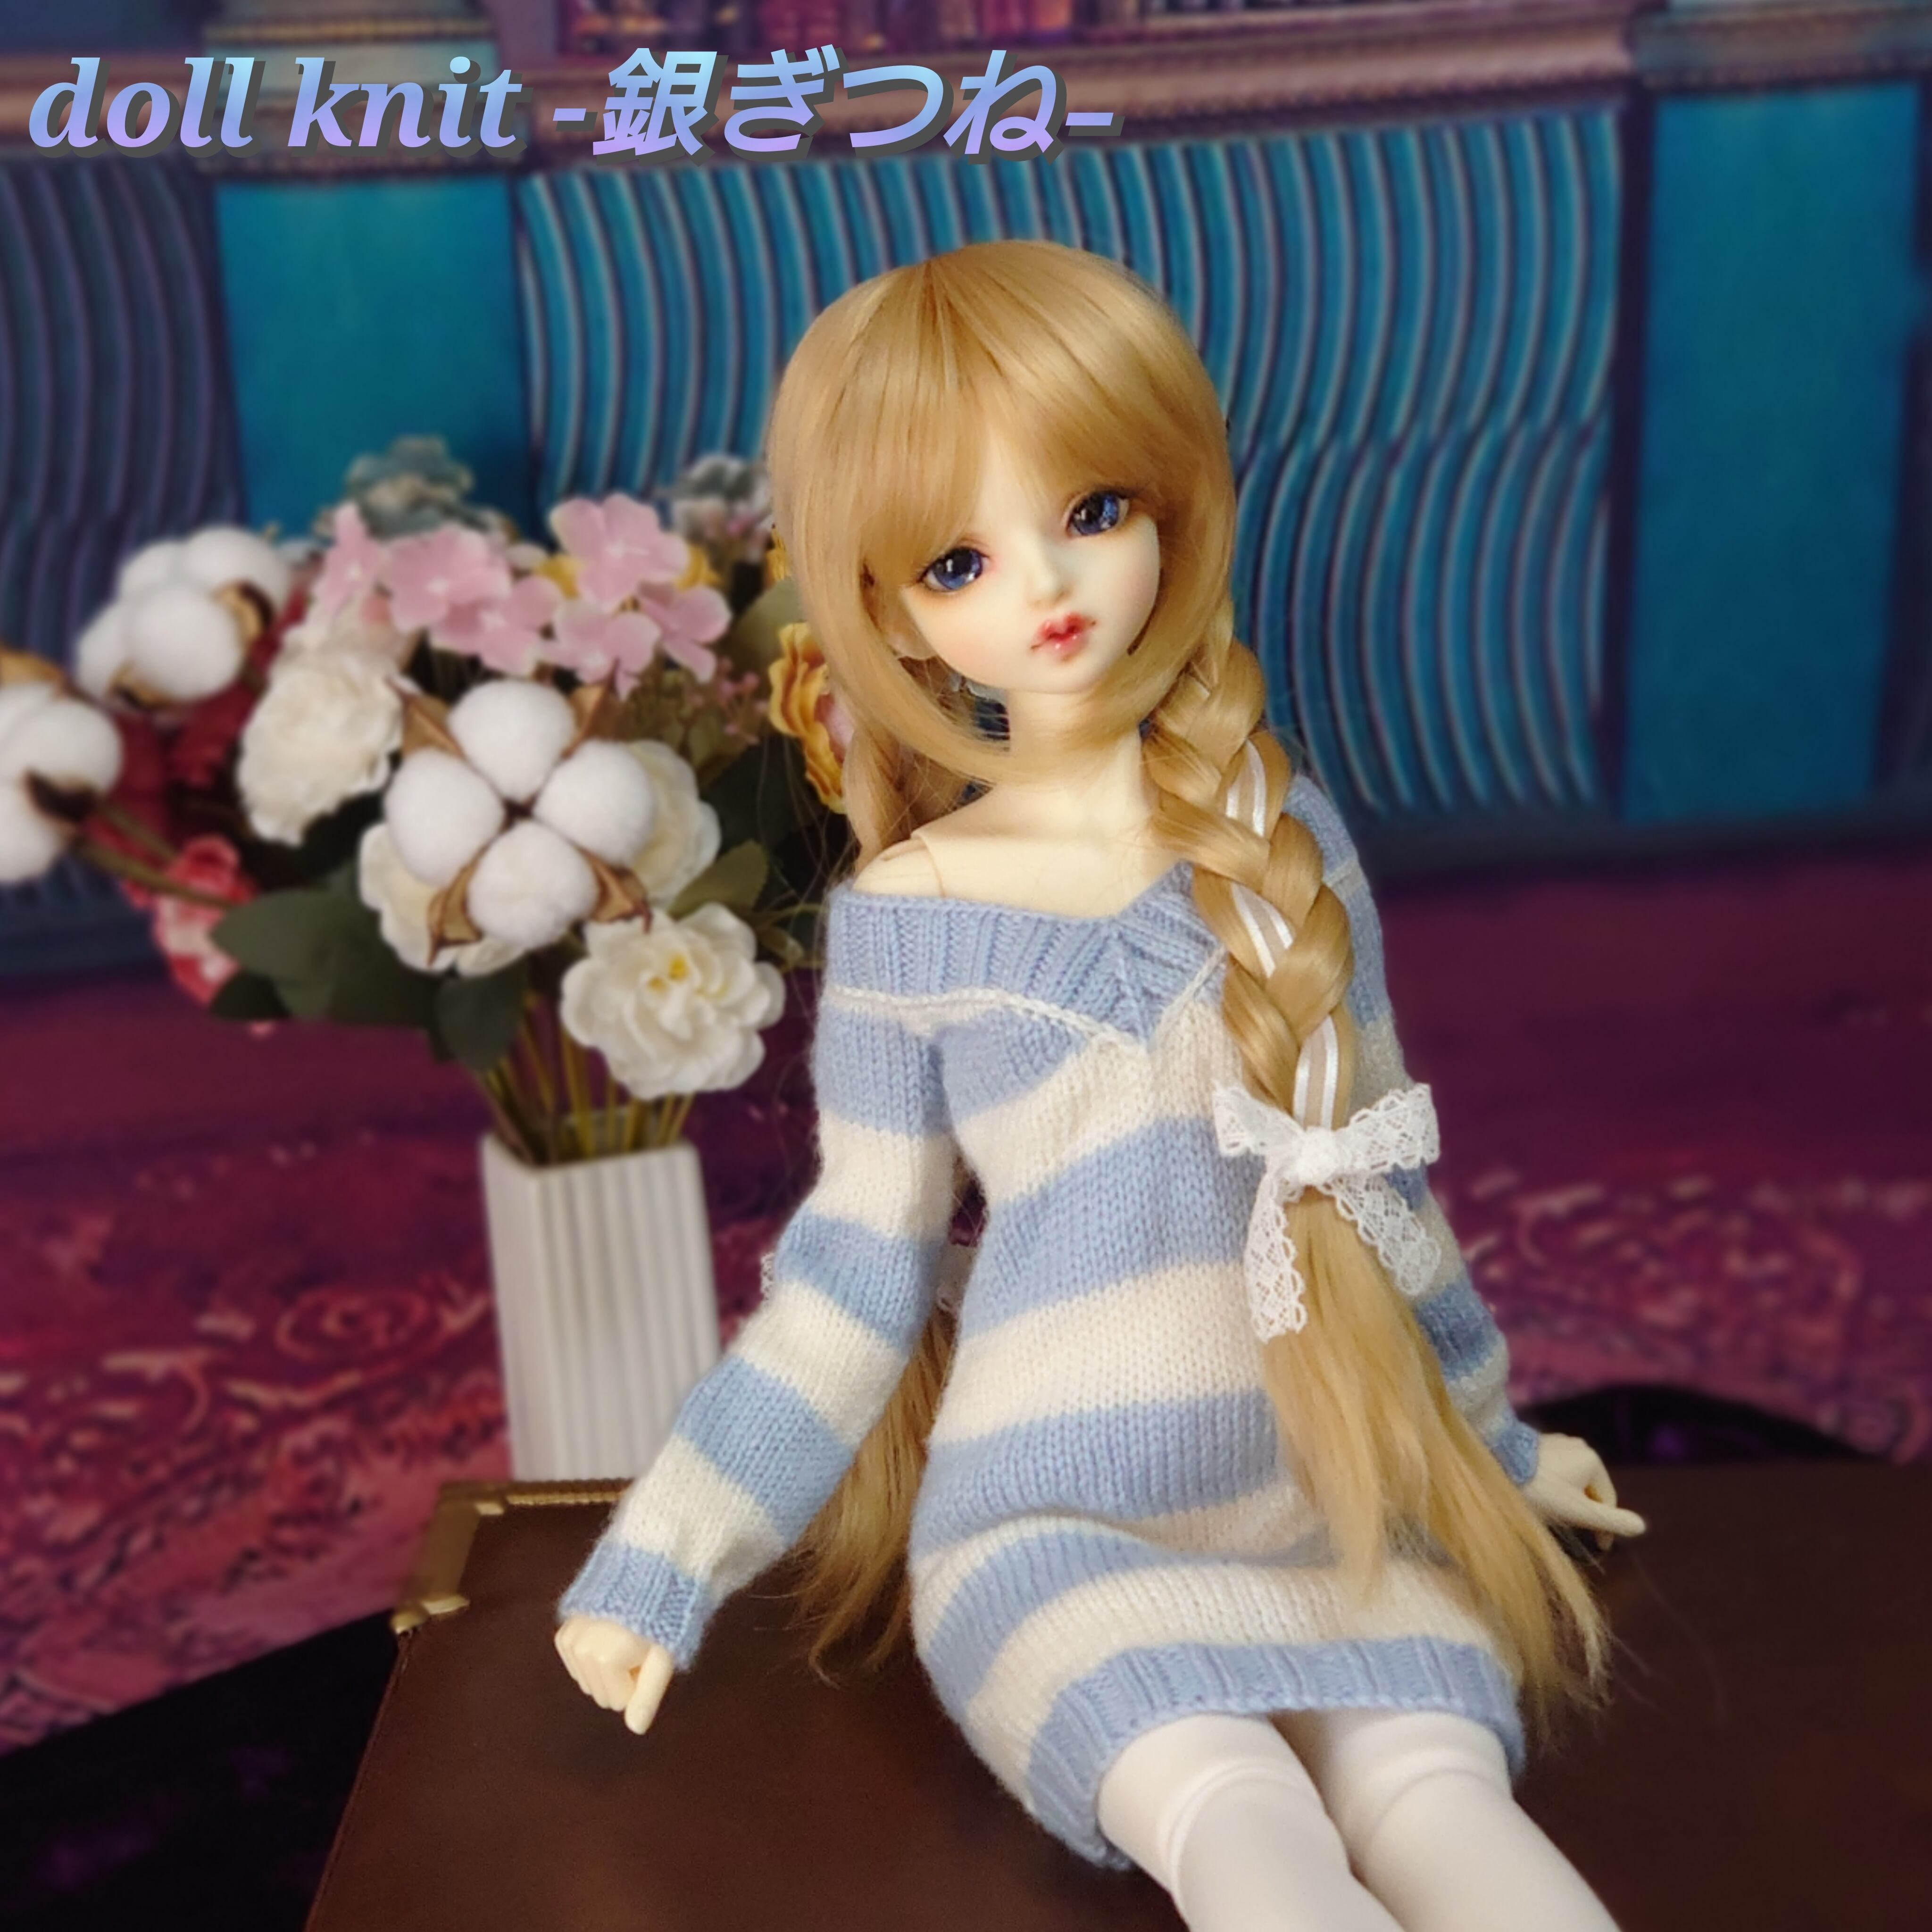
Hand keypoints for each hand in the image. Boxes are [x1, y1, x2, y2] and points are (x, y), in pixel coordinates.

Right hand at [554, 1615, 675, 1733]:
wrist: (646, 1575)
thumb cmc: (661, 1618)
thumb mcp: (662, 1657)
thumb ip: (648, 1694)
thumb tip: (636, 1728)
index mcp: (607, 1658)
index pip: (619, 1701)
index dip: (637, 1681)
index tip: (646, 1655)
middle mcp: (582, 1649)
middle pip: (600, 1694)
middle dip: (621, 1677)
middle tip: (635, 1646)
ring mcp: (569, 1639)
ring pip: (587, 1682)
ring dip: (606, 1667)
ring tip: (622, 1637)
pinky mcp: (563, 1633)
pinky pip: (574, 1666)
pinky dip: (589, 1658)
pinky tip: (604, 1636)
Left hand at [1523, 1433, 1646, 1550]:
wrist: (1496, 1460)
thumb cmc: (1539, 1490)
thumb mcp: (1577, 1511)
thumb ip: (1610, 1520)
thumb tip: (1642, 1527)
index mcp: (1593, 1460)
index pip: (1607, 1501)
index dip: (1604, 1527)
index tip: (1597, 1547)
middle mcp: (1579, 1446)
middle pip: (1588, 1490)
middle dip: (1583, 1511)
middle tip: (1569, 1529)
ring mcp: (1557, 1442)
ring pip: (1571, 1481)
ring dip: (1567, 1499)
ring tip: (1551, 1514)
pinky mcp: (1536, 1443)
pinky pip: (1553, 1471)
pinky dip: (1552, 1486)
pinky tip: (1538, 1495)